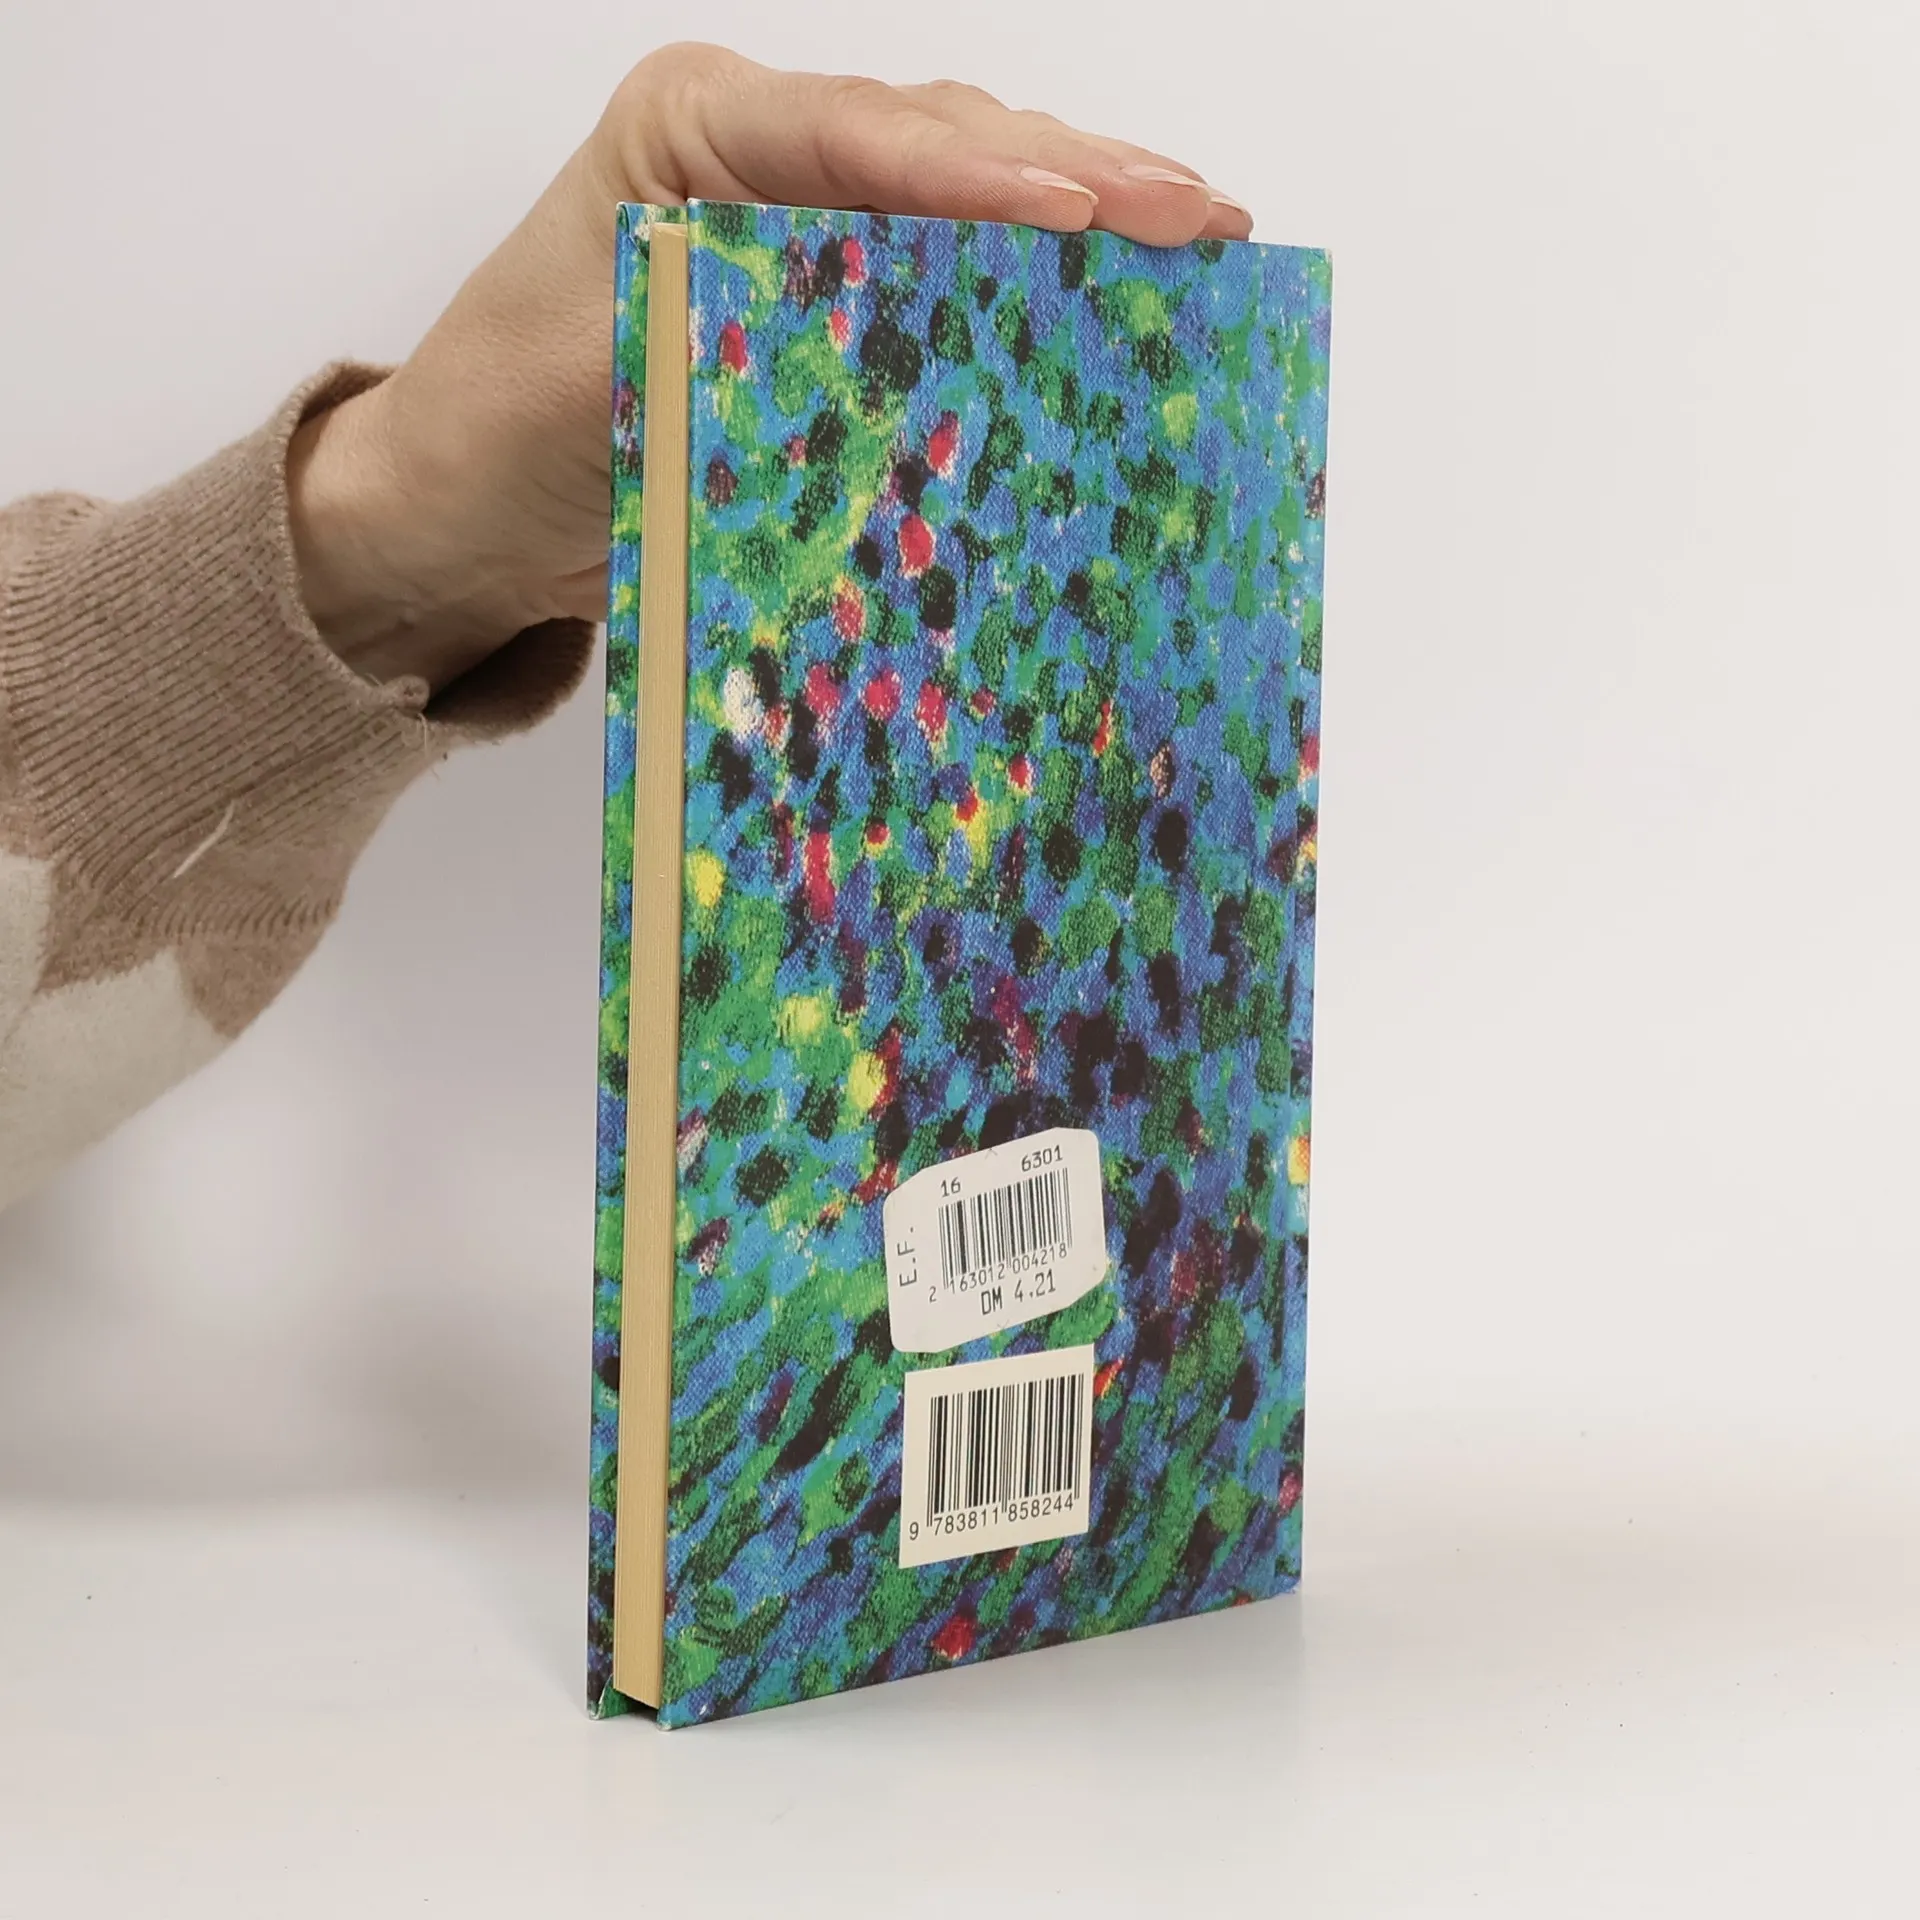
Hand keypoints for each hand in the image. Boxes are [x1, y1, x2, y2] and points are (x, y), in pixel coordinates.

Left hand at [289, 44, 1254, 690]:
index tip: (1076, 211)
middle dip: (1074, 175)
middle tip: (1197, 209)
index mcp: (692, 130)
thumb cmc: (497, 434)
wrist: (463, 516)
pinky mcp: (834, 309)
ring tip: (1202, 233)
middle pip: (940, 144)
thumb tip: (874, 350)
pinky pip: (950, 279)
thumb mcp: (593, 375)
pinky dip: (1037, 290)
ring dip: (1082, 217)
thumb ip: (726, 337)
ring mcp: (807, 227)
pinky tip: (1124, 295)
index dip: (972, 173)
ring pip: (967, 197)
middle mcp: (760, 158)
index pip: (853, 135)